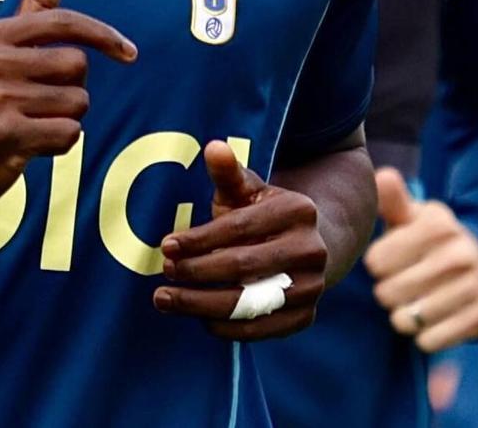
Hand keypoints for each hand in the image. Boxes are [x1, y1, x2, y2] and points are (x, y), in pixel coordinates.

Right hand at [0, 0, 135, 218]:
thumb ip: (34, 4)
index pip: (63, 22)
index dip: (103, 35)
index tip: (129, 52)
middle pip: (77, 65)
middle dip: (73, 89)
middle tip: (40, 104)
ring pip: (77, 102)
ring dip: (66, 118)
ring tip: (31, 124)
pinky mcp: (5, 136)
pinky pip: (69, 134)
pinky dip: (59, 144)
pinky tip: (30, 145)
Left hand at [153, 139, 330, 341]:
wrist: (310, 246)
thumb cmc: (264, 216)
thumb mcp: (248, 191)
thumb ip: (228, 174)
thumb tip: (213, 147)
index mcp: (299, 210)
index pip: (239, 228)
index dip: (199, 239)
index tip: (166, 246)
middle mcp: (312, 250)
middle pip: (242, 267)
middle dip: (196, 272)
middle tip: (164, 273)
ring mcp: (313, 286)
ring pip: (248, 303)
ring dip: (200, 305)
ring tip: (166, 299)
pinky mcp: (306, 317)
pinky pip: (259, 329)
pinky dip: (223, 327)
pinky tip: (196, 318)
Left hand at [364, 167, 477, 352]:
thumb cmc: (432, 241)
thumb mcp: (414, 217)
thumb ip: (393, 200)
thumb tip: (382, 176)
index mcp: (438, 225)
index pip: (375, 261)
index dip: (377, 263)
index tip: (391, 258)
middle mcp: (459, 254)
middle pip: (387, 293)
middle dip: (387, 291)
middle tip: (403, 282)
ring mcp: (473, 287)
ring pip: (405, 320)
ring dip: (403, 315)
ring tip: (416, 299)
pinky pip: (427, 341)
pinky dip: (423, 335)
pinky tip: (433, 317)